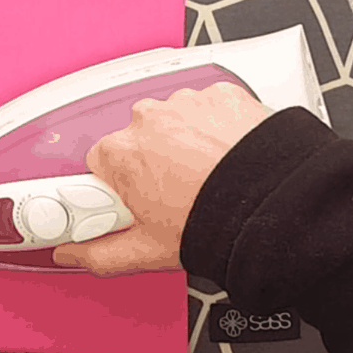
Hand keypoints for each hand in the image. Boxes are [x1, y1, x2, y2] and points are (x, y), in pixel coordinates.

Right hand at [52, 81, 272, 275]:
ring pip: (175, 123)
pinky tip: (230, 156)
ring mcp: (185, 104)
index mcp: (119, 153)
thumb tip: (72, 256)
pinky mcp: (222, 96)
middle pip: (138, 141)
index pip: (100, 165)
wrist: (279, 206)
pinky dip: (219, 128)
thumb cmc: (215, 223)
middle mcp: (146, 119)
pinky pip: (210, 110)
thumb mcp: (146, 252)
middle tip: (178, 196)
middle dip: (152, 165)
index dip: (117, 187)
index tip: (137, 201)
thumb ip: (97, 253)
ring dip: (186, 144)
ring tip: (211, 178)